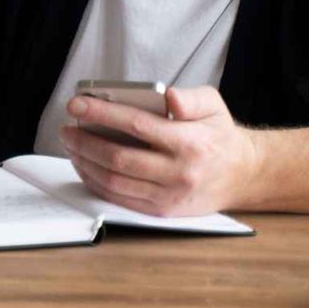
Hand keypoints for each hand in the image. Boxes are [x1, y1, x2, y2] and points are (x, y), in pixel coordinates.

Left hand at [60, 85, 264, 215]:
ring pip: (115, 181)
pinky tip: (85, 166)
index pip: (137, 125)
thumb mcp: (213, 105)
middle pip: (119, 158)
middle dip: (85, 142)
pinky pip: (120, 199)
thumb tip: (168, 96)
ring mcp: (169, 195)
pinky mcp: (162, 211)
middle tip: (67, 129)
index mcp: (190, 142)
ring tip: (72, 145)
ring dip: (85, 163)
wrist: (241, 175)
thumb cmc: (219, 135)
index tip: (76, 104)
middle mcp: (179, 172)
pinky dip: (96, 182)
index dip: (102, 114)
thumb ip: (190, 97)